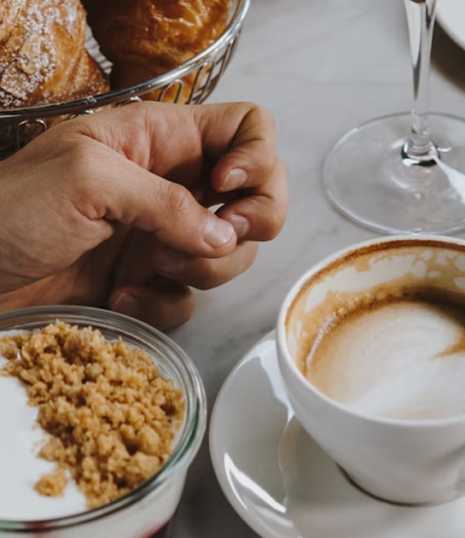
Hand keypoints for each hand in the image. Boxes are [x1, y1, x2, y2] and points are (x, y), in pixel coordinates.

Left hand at [0, 102, 287, 328]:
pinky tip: (120, 298)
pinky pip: (192, 298)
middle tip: (221, 235)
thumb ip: (167, 202)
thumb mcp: (88, 180)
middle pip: (260, 194)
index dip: (256, 156)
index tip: (224, 187)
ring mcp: (165, 235)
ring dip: (205, 268)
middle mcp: (174, 184)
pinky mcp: (149, 282)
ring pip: (234, 252)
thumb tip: (225, 236)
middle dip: (255, 219)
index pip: (247, 128)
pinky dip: (163, 304)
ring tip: (149, 266)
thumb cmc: (9, 209)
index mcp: (161, 140)